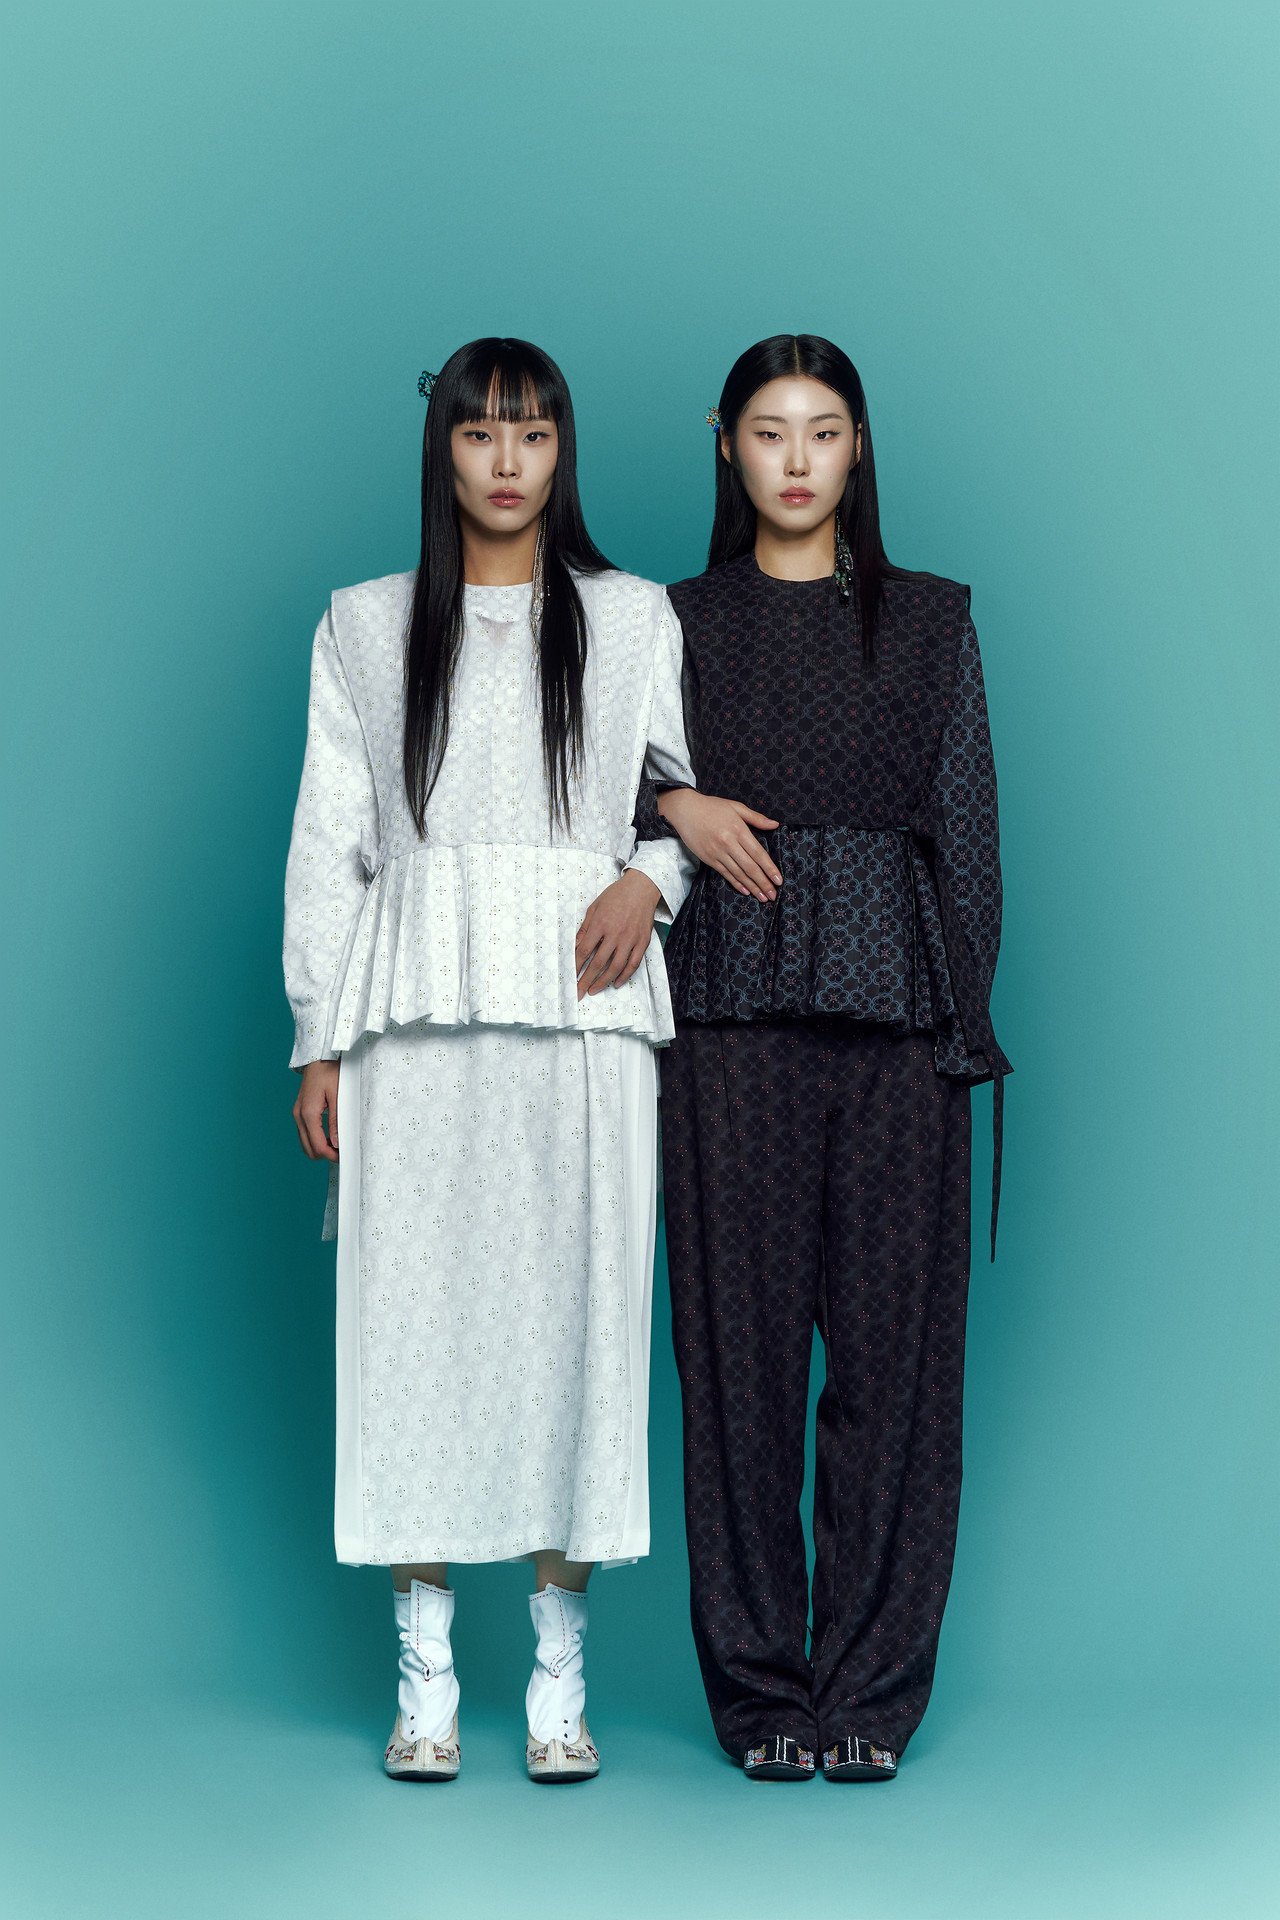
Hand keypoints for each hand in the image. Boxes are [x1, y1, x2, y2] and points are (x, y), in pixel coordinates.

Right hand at [294, 1059, 339, 1159]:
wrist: (319, 1057)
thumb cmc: (330, 1072)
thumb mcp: (338, 1095)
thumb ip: (336, 1120)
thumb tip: (337, 1143)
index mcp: (308, 1113)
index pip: (317, 1146)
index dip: (331, 1155)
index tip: (344, 1156)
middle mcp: (299, 1115)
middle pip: (308, 1149)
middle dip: (325, 1155)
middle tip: (342, 1152)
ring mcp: (297, 1114)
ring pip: (305, 1143)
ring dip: (319, 1148)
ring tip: (337, 1145)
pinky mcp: (299, 1111)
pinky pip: (304, 1133)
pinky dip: (315, 1140)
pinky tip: (329, 1136)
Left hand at [574, 870, 661, 997]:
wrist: (642, 887)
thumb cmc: (617, 895)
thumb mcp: (595, 906)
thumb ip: (585, 927)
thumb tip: (575, 945)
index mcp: (601, 923)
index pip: (584, 950)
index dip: (576, 966)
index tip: (571, 976)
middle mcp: (616, 933)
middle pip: (598, 963)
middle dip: (586, 980)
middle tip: (579, 992)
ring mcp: (631, 938)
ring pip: (616, 966)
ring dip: (604, 981)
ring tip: (594, 990)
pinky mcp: (643, 941)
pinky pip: (634, 963)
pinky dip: (625, 975)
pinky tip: (616, 982)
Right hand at [656, 790, 781, 900]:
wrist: (685, 810)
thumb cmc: (711, 806)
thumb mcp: (736, 807)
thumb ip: (756, 818)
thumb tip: (775, 824)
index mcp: (738, 830)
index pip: (758, 853)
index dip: (769, 869)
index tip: (779, 880)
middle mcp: (729, 843)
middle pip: (750, 867)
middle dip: (763, 883)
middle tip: (773, 895)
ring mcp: (717, 852)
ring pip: (738, 873)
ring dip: (752, 887)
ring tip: (763, 897)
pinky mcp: (708, 858)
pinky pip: (725, 873)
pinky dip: (736, 883)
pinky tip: (746, 891)